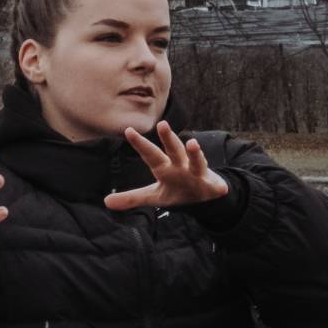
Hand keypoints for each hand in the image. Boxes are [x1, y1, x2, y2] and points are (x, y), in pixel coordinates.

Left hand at [104, 122, 230, 210]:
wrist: (202, 197)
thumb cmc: (176, 191)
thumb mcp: (153, 197)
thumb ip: (131, 197)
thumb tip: (106, 202)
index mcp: (165, 168)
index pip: (150, 154)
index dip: (140, 144)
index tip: (128, 131)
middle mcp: (180, 166)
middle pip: (173, 150)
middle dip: (168, 139)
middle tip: (162, 124)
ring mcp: (196, 174)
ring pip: (195, 162)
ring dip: (195, 153)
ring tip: (193, 144)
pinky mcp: (210, 185)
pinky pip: (215, 186)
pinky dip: (219, 187)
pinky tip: (222, 187)